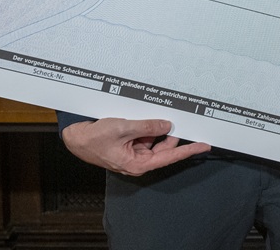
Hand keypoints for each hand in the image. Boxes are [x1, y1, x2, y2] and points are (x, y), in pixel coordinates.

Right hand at [61, 118, 211, 175]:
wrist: (76, 137)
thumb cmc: (94, 138)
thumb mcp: (123, 128)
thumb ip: (147, 127)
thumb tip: (167, 125)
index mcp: (138, 163)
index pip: (169, 156)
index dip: (188, 150)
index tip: (203, 145)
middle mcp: (139, 160)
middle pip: (164, 147)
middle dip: (171, 133)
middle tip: (181, 118)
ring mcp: (135, 152)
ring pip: (156, 139)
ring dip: (157, 128)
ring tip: (155, 116)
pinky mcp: (130, 144)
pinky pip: (146, 135)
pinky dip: (148, 126)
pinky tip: (148, 117)